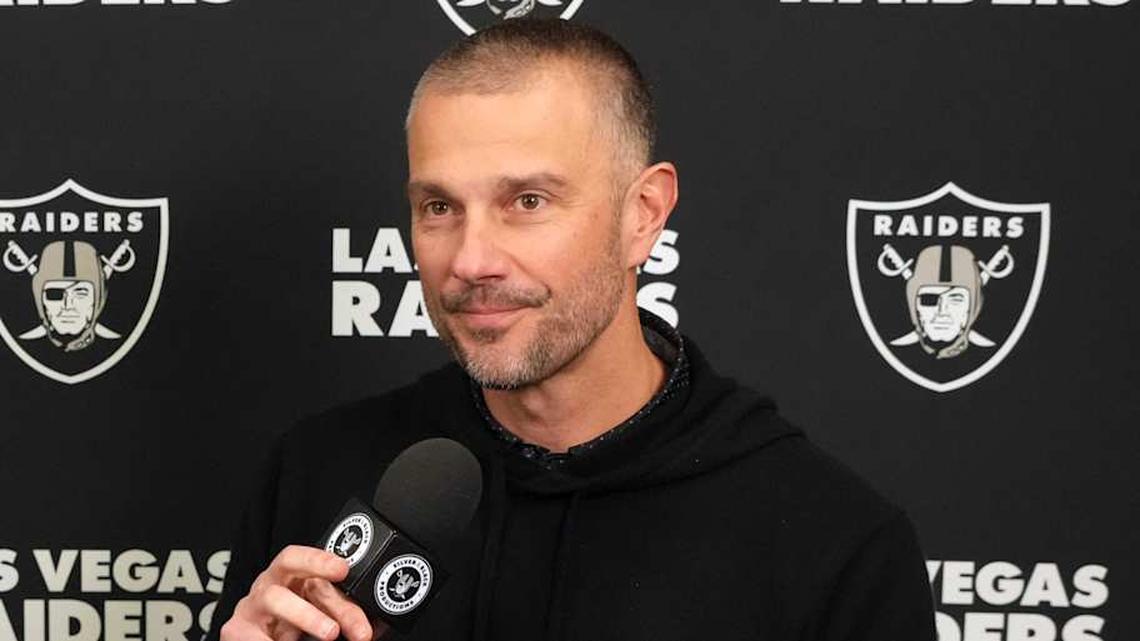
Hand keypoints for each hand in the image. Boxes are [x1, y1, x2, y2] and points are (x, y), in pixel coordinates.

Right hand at [219, 545, 387, 640]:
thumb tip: (373, 627)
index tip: (344, 569)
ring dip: (306, 615)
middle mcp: (270, 585)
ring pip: (275, 598)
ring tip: (330, 633)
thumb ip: (344, 616)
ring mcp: (251, 607)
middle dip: (317, 585)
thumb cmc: (295, 626)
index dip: (321, 559)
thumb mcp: (323, 616)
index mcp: (292, 577)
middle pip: (287, 567)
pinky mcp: (236, 630)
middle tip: (344, 611)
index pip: (302, 557)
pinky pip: (253, 634)